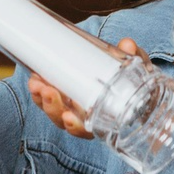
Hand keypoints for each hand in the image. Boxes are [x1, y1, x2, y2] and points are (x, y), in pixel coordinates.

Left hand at [28, 38, 144, 136]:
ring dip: (42, 99)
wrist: (132, 78)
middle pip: (64, 121)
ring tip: (36, 83)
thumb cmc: (135, 80)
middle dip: (53, 108)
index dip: (75, 126)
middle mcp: (86, 117)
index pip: (87, 129)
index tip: (69, 117)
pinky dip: (38, 91)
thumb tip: (127, 44)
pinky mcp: (62, 95)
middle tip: (47, 91)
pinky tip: (34, 79)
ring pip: (53, 111)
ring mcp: (72, 107)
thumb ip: (134, 57)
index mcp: (105, 119)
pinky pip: (46, 99)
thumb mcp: (139, 68)